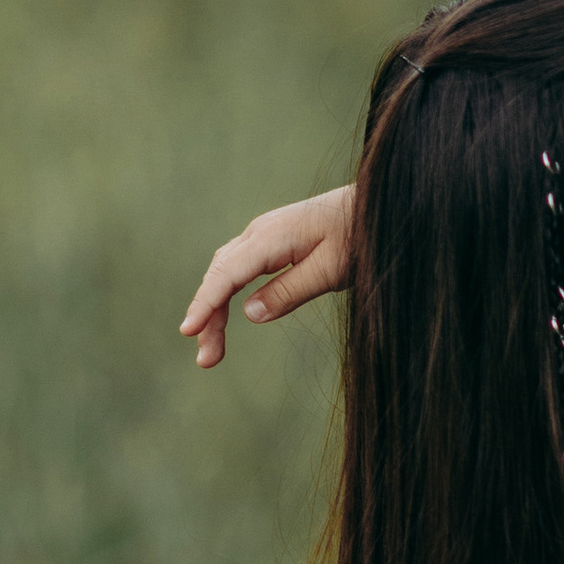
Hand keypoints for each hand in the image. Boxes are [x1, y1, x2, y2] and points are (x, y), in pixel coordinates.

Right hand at [180, 185, 354, 364]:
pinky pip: (237, 265)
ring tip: (212, 346)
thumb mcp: (330, 271)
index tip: (188, 331)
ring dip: (214, 306)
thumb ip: (289, 292)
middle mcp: (259, 233)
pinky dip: (225, 291)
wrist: (374, 204)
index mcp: (270, 238)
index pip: (226, 275)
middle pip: (220, 275)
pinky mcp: (272, 238)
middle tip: (206, 359)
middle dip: (207, 316)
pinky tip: (223, 311)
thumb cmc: (359, 236)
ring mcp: (264, 233)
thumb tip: (248, 314)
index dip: (205, 305)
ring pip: (225, 270)